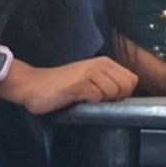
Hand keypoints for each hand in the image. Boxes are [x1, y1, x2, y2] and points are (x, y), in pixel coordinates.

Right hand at [0, 56, 138, 114]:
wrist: (33, 85)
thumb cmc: (62, 86)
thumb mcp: (90, 79)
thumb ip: (107, 83)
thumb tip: (124, 98)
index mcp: (105, 63)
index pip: (132, 80)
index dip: (124, 93)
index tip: (108, 99)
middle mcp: (100, 64)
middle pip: (126, 87)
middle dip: (116, 99)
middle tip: (97, 101)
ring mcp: (89, 73)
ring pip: (113, 92)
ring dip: (101, 101)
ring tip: (85, 100)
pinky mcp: (79, 84)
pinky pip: (97, 97)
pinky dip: (90, 103)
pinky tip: (77, 100)